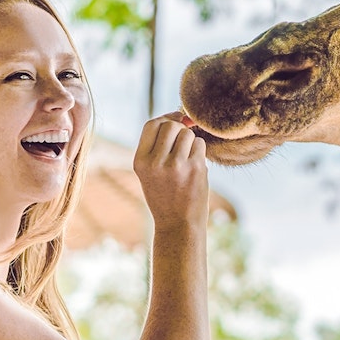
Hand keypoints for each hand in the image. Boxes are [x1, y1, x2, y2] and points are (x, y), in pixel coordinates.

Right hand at [133, 112, 209, 231]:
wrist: (178, 224)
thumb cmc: (165, 194)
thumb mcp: (149, 171)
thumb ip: (157, 145)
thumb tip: (180, 115)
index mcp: (140, 161)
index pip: (151, 125)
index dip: (165, 118)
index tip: (175, 121)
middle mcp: (155, 162)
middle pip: (171, 125)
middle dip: (180, 130)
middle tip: (182, 145)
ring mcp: (175, 165)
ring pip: (187, 134)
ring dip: (191, 142)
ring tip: (187, 160)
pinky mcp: (195, 168)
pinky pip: (200, 144)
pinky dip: (200, 152)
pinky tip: (195, 167)